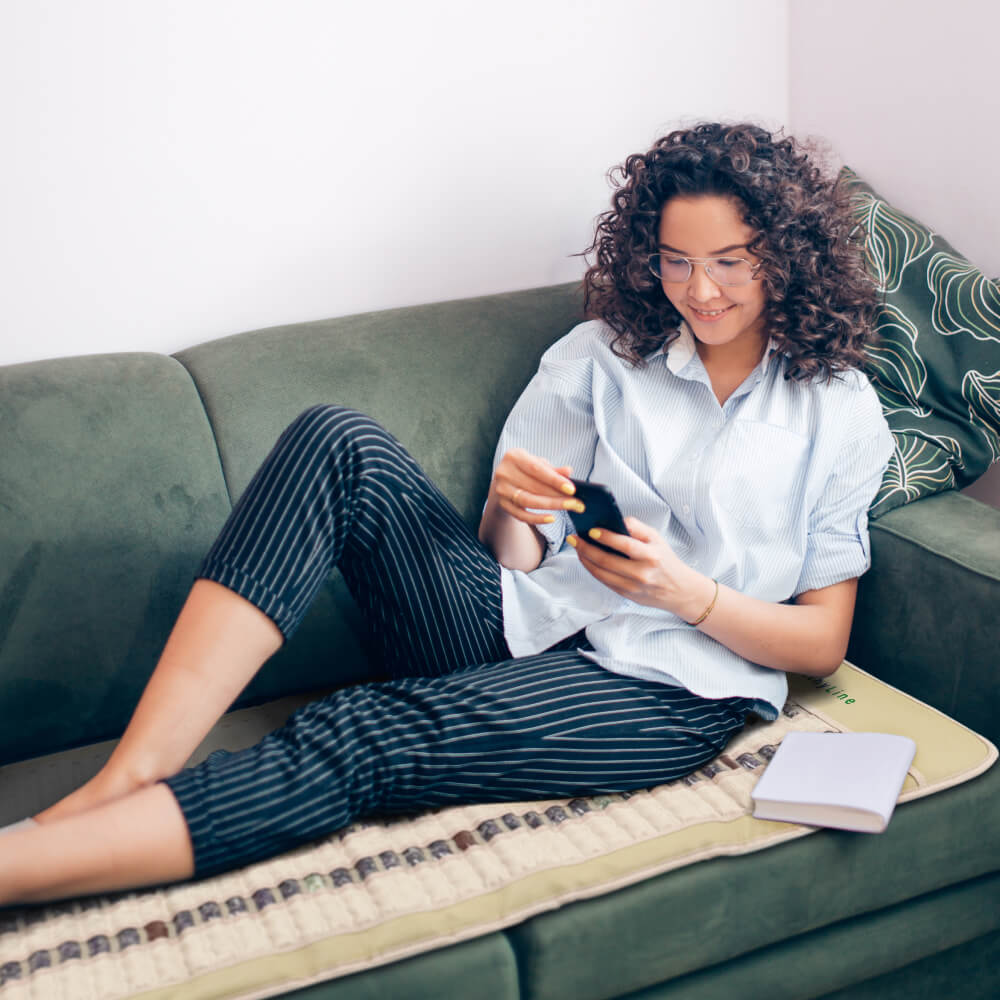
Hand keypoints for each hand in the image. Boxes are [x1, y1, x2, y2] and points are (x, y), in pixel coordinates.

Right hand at [490, 449, 581, 525]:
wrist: (504, 479)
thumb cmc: (525, 469)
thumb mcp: (538, 464)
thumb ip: (553, 469)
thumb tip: (569, 471)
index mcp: (514, 457)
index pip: (536, 469)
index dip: (555, 480)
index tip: (571, 489)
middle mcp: (504, 472)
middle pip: (534, 487)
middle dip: (558, 495)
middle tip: (577, 502)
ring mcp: (502, 489)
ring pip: (528, 501)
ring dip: (551, 505)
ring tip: (569, 507)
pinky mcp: (502, 504)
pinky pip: (521, 515)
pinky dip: (537, 518)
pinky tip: (552, 518)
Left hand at [568, 516, 706, 617]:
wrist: (679, 590)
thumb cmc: (665, 560)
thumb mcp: (657, 539)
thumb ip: (637, 528)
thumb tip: (616, 519)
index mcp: (651, 556)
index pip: (626, 545)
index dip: (606, 537)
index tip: (591, 530)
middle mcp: (642, 573)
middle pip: (607, 560)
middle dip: (586, 548)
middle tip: (574, 538)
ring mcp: (632, 586)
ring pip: (601, 573)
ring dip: (585, 559)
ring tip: (577, 547)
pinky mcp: (626, 595)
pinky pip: (604, 581)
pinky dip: (592, 569)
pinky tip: (586, 558)